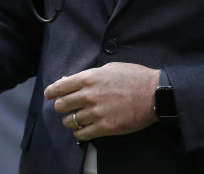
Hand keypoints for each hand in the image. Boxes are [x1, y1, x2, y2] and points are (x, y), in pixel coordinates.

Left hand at [44, 62, 159, 140]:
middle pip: (61, 105)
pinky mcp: (105, 127)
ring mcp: (97, 112)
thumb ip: (87, 75)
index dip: (51, 92)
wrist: (154, 93)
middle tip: (64, 109)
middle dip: (60, 107)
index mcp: (89, 78)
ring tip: (74, 120)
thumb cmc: (133, 78)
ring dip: (70, 121)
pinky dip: (79, 133)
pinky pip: (83, 134)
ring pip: (70, 121)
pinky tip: (82, 130)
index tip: (49, 95)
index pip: (60, 86)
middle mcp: (89, 95)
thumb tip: (68, 80)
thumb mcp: (108, 69)